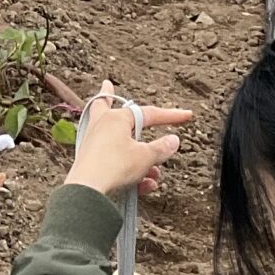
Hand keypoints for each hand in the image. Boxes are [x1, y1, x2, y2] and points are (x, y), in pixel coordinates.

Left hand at [64, 81, 190, 198]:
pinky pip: (114, 163)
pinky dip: (130, 172)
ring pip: (116, 141)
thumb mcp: (145, 157)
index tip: (187, 115)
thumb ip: (161, 148)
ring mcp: (93, 142)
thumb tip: (172, 140)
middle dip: (108, 96)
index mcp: (116, 118)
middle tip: (107, 85)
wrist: (87, 190)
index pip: (149, 113)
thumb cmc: (114, 166)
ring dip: (139, 159)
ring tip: (153, 175)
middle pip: (104, 105)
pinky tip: (144, 186)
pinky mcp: (89, 161)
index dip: (170, 116)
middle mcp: (101, 126)